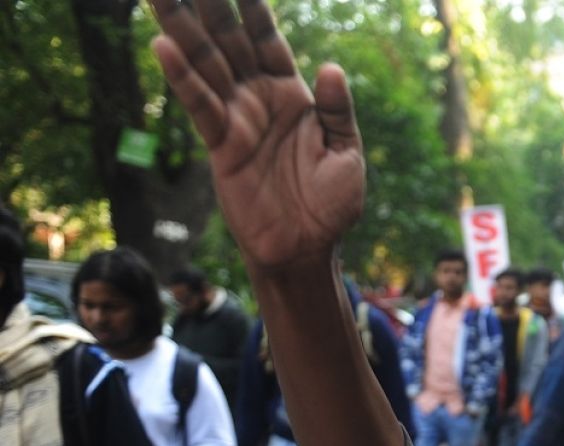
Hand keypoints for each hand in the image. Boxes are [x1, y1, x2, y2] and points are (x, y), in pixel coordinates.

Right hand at [149, 0, 364, 272]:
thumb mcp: (347, 154)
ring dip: (181, 28)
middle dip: (207, 6)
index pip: (267, 40)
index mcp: (294, 94)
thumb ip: (337, 112)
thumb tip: (330, 68)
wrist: (308, 249)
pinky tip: (162, 45)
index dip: (252, 8)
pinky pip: (200, 106)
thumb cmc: (333, 205)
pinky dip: (182, 77)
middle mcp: (260, 99)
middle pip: (228, 41)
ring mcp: (238, 119)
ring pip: (205, 64)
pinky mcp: (221, 145)